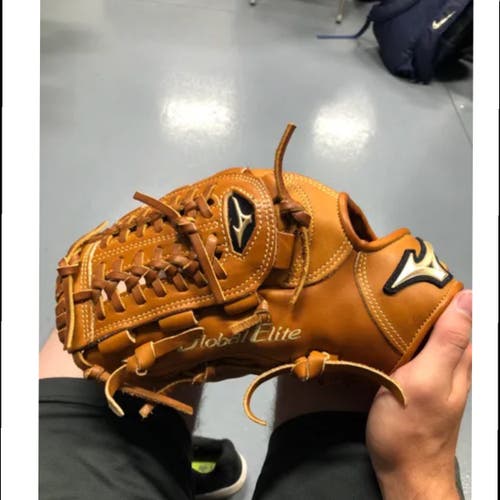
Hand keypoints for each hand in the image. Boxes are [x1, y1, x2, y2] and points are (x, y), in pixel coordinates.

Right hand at [366, 290, 471, 499]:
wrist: (403, 470)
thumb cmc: (411, 427)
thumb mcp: (429, 380)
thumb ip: (449, 341)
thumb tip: (469, 297)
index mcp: (461, 356)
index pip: (460, 309)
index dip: (439, 286)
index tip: (411, 268)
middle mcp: (452, 359)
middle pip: (442, 317)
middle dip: (420, 295)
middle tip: (387, 278)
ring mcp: (434, 369)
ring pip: (426, 330)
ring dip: (407, 312)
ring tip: (380, 295)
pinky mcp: (416, 377)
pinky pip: (411, 345)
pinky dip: (398, 331)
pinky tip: (379, 326)